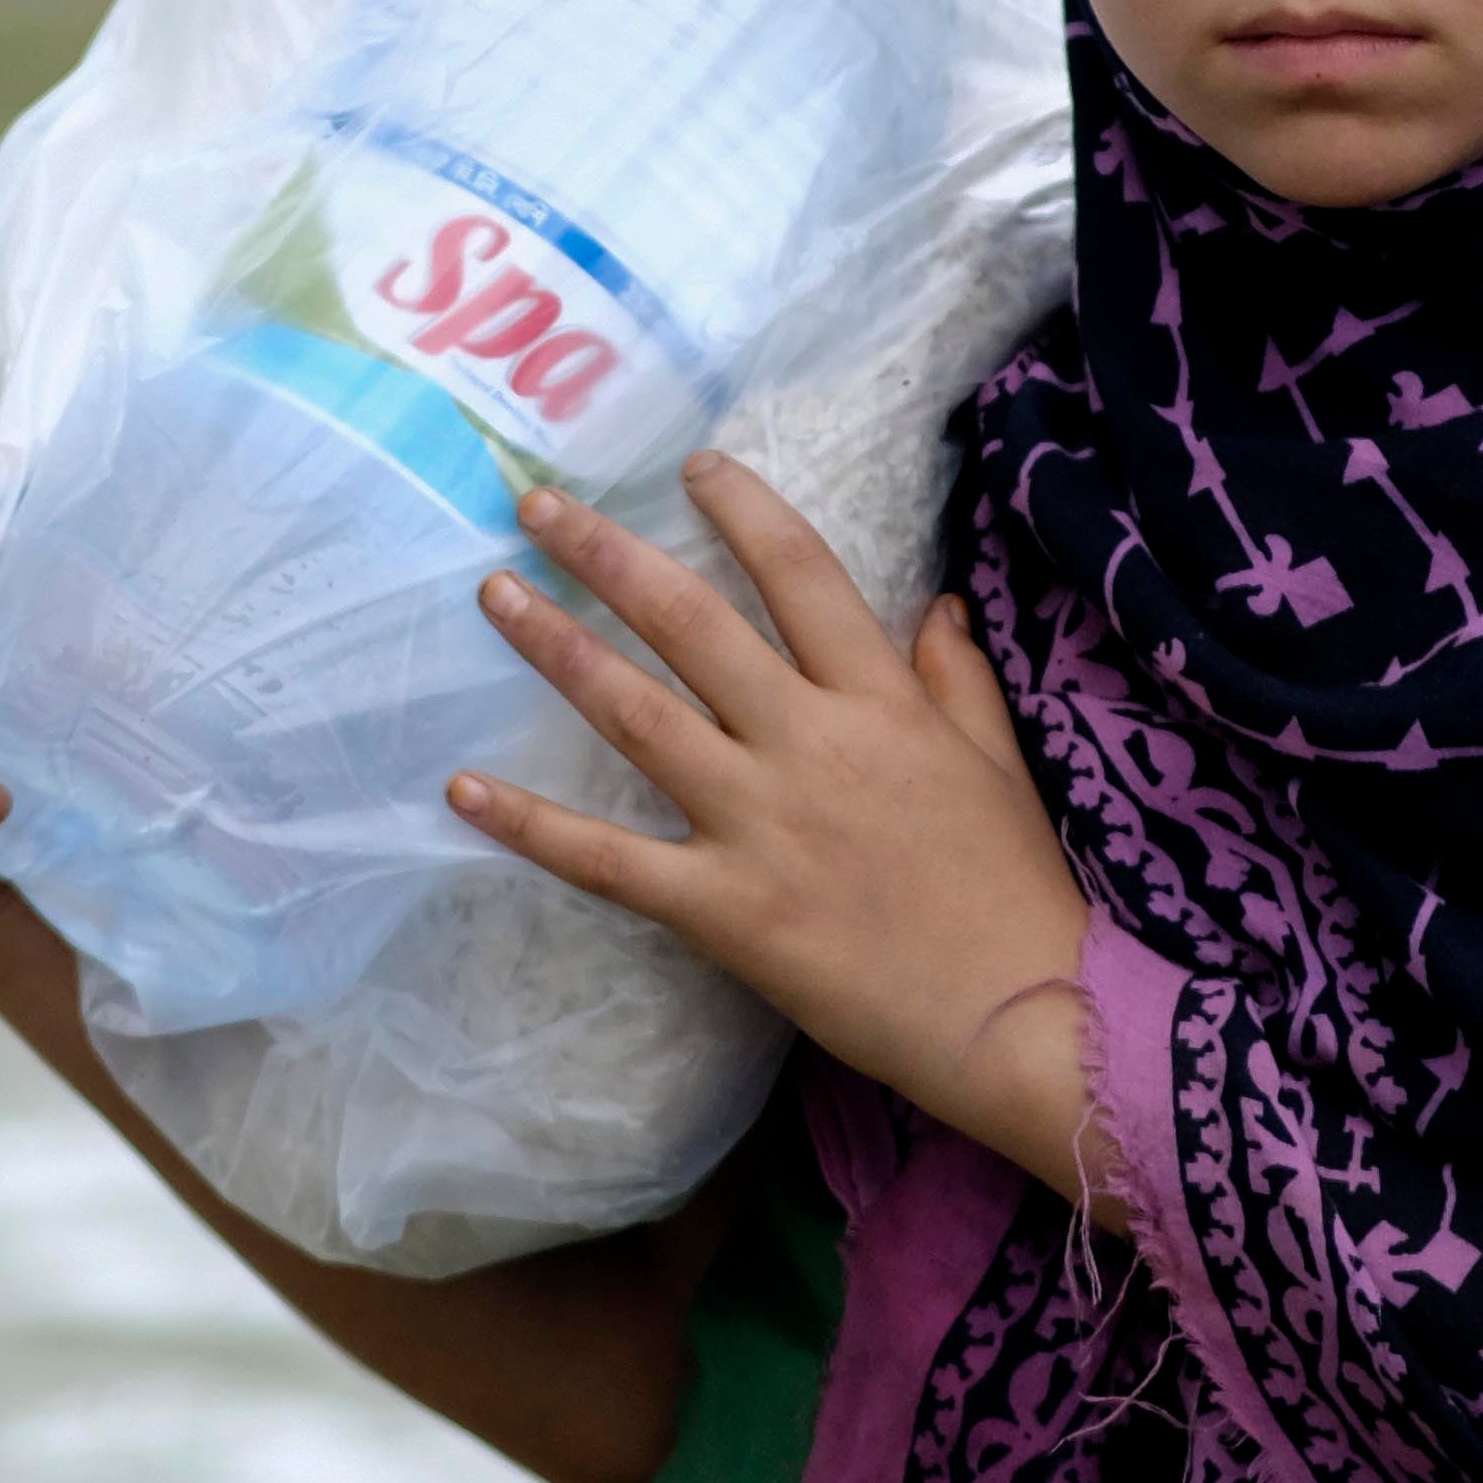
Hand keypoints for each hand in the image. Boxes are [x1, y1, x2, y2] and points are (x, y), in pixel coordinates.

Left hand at [451, 456, 1107, 1207]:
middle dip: (606, 554)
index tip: (689, 465)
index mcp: (878, 699)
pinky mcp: (722, 907)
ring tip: (495, 595)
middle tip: (536, 506)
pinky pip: (608, 859)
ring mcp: (756, 822)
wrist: (1019, 1016)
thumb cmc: (1011, 888)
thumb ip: (956, 673)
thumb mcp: (996, 761)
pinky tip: (463, 789)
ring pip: (637, 712)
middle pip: (691, 622)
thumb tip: (935, 599)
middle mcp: (807, 741)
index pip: (799, 572)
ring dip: (558, 648)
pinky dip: (531, 826)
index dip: (742, 508)